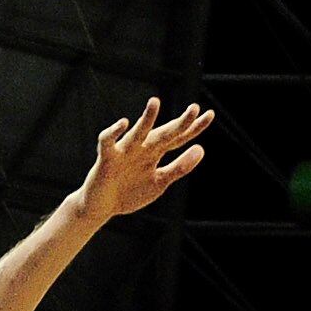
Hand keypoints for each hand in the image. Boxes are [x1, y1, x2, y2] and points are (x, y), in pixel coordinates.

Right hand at [76, 97, 212, 221]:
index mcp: (155, 153)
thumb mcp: (160, 182)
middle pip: (163, 134)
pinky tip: (123, 123)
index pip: (178, 138)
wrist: (100, 207)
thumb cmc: (128, 193)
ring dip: (146, 119)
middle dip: (178, 123)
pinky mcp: (107, 159)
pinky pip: (108, 142)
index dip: (194, 128)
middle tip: (194, 108)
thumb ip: (180, 167)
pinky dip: (114, 132)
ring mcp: (124, 152)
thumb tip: (201, 148)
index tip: (210, 114)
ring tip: (155, 103)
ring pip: (137, 133)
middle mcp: (142, 148)